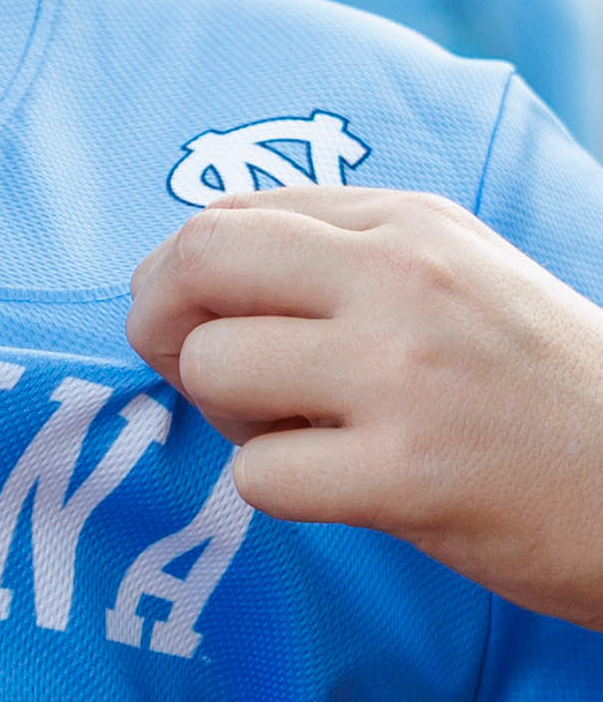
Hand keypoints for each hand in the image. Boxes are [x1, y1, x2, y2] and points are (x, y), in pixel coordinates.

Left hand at [127, 187, 602, 627]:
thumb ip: (344, 249)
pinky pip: (259, 477)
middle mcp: (401, 280)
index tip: (193, 316)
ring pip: (213, 371)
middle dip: (158, 321)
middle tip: (183, 368)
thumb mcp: (461, 273)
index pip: (229, 213)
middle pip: (197, 265)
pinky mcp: (407, 477)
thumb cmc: (544, 387)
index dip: (181, 271)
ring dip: (227, 417)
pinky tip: (339, 487)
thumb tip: (199, 253)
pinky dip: (276, 489)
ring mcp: (401, 376)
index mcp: (409, 223)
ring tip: (295, 433)